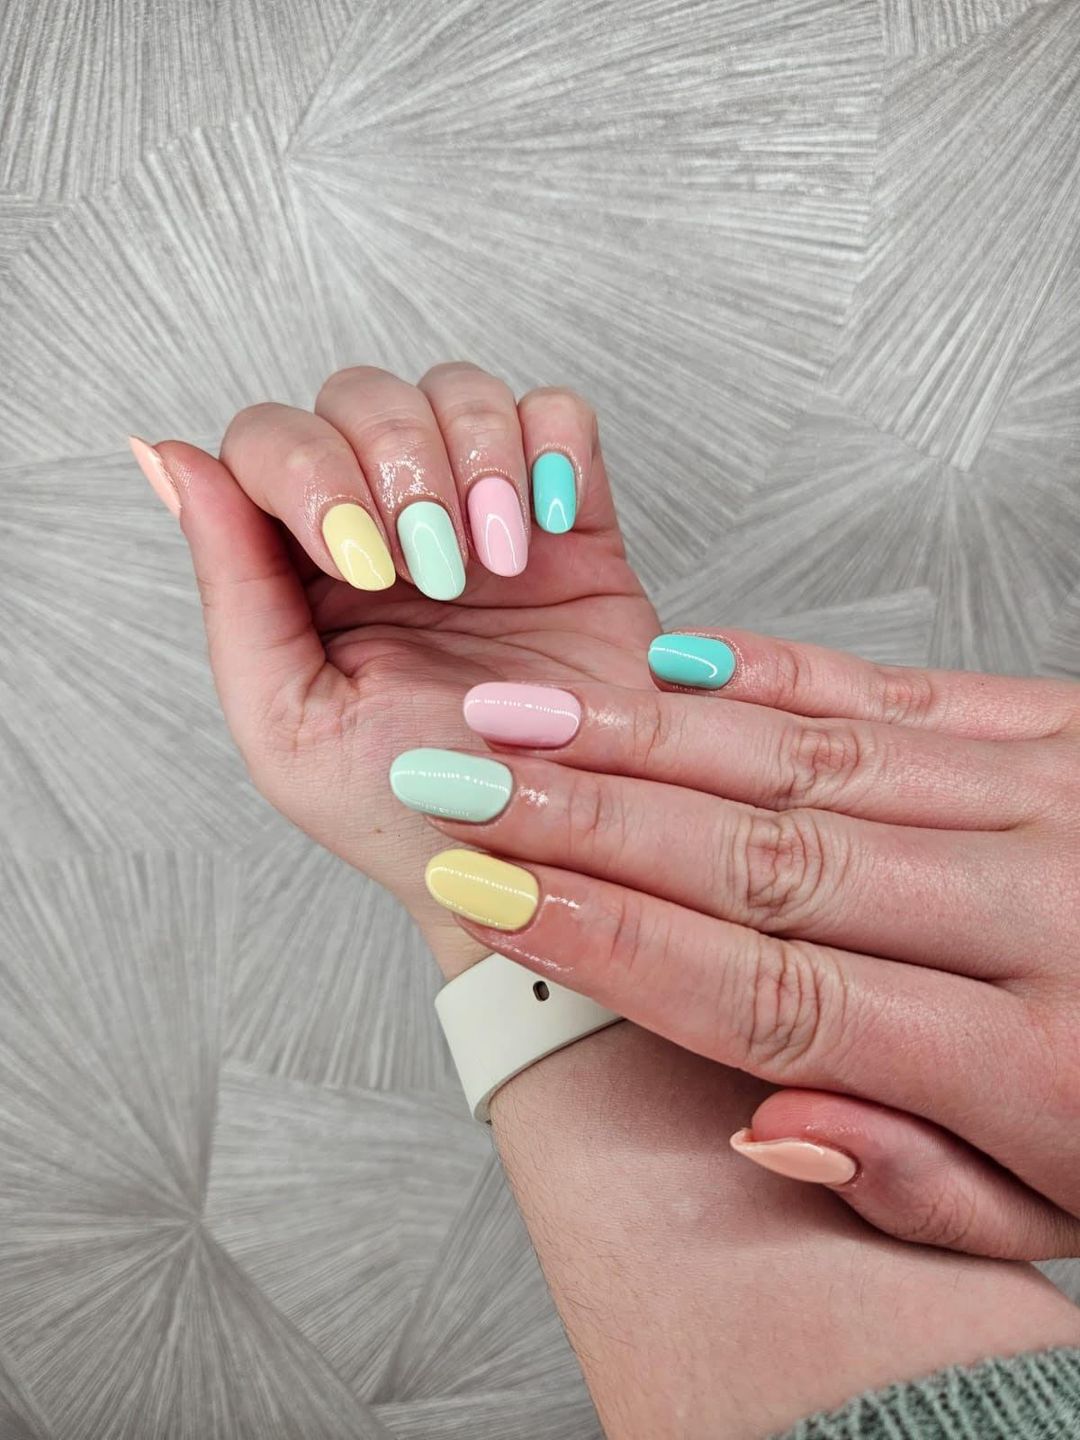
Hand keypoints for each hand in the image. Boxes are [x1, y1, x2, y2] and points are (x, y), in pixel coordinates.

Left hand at [132, 363, 656, 974]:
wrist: (546, 855)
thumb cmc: (410, 812)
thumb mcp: (287, 722)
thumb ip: (230, 587)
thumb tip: (167, 454)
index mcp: (299, 570)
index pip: (270, 440)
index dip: (311, 473)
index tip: (359, 565)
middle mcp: (382, 524)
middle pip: (363, 397)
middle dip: (399, 465)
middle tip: (434, 571)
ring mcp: (477, 514)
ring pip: (460, 390)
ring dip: (478, 457)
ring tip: (497, 561)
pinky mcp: (569, 519)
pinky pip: (560, 416)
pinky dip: (555, 449)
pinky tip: (544, 535)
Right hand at [392, 630, 1079, 1256]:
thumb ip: (927, 1186)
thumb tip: (770, 1127)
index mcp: (1040, 1058)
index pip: (767, 991)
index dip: (611, 942)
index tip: (496, 900)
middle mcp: (1043, 902)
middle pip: (762, 858)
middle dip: (589, 817)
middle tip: (466, 781)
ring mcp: (1060, 793)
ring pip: (808, 757)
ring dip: (650, 735)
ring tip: (532, 715)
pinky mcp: (1073, 725)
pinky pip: (896, 689)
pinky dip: (775, 670)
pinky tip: (678, 662)